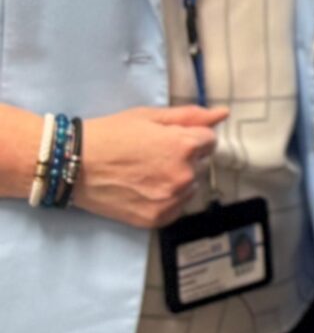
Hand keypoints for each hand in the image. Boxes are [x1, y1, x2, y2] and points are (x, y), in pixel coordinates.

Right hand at [72, 105, 229, 228]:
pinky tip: (144, 189)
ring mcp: (171, 199)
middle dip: (184, 158)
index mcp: (185, 146)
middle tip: (152, 155)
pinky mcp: (158, 218)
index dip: (189, 137)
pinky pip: (176, 207)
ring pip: (189, 187)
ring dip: (177, 180)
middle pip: (200, 164)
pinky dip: (166, 199)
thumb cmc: (110, 135)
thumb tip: (222, 114)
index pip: (209, 141)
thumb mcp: (149, 117)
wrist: (72, 164)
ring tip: (145, 173)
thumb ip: (190, 116)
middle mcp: (184, 175)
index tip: (167, 138)